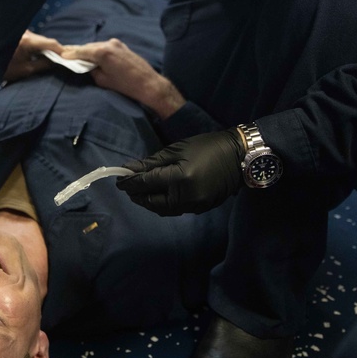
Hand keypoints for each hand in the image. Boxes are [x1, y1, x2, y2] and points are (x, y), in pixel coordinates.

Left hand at [2, 30, 63, 82]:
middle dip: (53, 49)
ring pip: (38, 39)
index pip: (50, 43)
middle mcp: (25, 32)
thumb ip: (43, 64)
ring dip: (44, 47)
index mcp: (28, 40)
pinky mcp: (17, 32)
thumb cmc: (4, 69)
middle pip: (44, 39)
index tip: (68, 57)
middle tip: (59, 59)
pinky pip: (31, 38)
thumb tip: (56, 62)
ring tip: (48, 58)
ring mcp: (20, 31)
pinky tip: (36, 53)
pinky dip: (36, 45)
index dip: (61, 50)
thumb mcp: (26, 70)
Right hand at [61, 38, 184, 117]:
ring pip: (97, 46)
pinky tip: (95, 56)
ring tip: (80, 56)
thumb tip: (87, 66)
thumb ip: (92, 70)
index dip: (70, 54)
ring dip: (89, 51)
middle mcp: (108, 43)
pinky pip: (105, 47)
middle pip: (88, 47)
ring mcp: (116, 43)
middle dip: (78, 51)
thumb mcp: (103, 80)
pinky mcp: (122, 46)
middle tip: (68, 55)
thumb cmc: (125, 85)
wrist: (148, 83)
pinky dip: (98, 51)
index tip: (61, 55)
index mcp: (102, 52)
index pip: (81, 51)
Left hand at [116, 129, 244, 215]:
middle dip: (136, 195)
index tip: (118, 179)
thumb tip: (129, 169)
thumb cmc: (206, 147)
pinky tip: (158, 194)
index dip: (129, 182)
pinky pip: (175, 210)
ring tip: (140, 191)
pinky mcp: (200, 209)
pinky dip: (163, 204)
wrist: (238, 157)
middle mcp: (186, 196)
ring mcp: (194, 205)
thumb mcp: (177, 150)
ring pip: (162, 209)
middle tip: (127, 186)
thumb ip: (152, 162)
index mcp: (179, 178)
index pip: (146, 184)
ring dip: (149, 201)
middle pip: (152, 201)